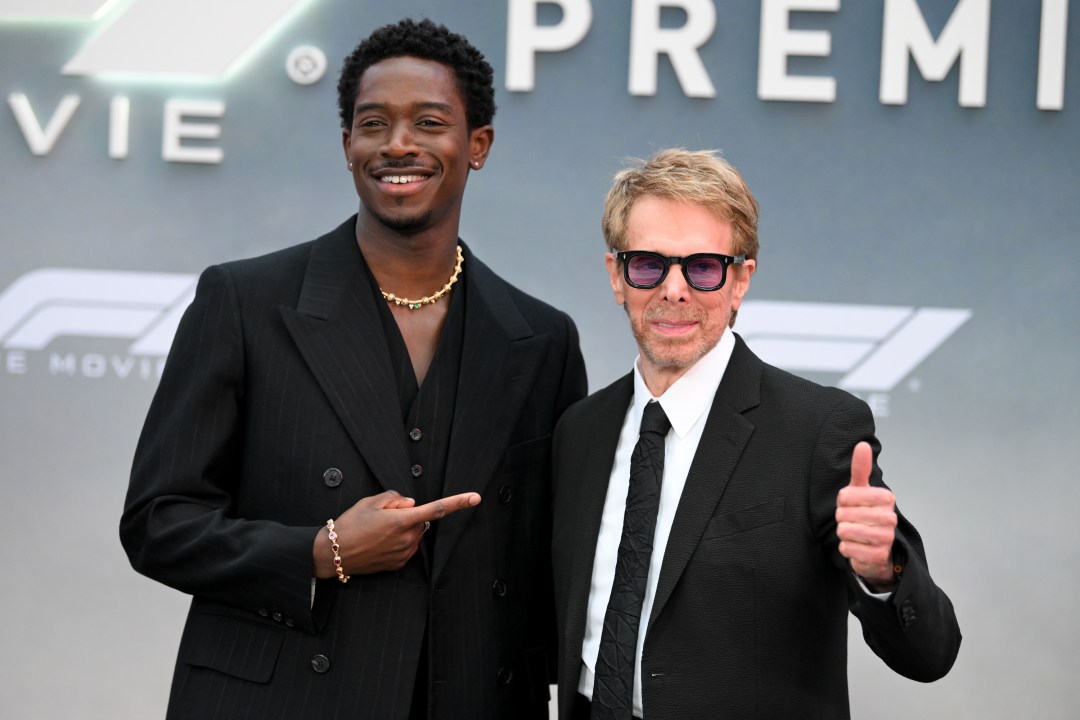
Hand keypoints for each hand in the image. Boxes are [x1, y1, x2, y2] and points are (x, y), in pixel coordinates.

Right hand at [313, 490, 480, 576]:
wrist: (333, 554)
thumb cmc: (349, 525)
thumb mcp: (369, 502)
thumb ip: (395, 498)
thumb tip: (411, 504)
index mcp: (401, 521)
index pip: (436, 509)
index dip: (458, 502)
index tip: (475, 497)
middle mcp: (406, 539)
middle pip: (420, 520)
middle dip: (409, 515)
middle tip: (384, 516)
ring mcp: (403, 554)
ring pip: (414, 534)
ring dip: (404, 529)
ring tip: (377, 532)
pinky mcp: (398, 564)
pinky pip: (407, 547)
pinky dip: (398, 542)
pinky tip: (378, 543)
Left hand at [835, 442, 897, 589]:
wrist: (877, 548)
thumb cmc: (865, 513)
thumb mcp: (861, 490)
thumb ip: (861, 469)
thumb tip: (862, 444)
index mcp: (886, 498)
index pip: (845, 495)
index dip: (842, 501)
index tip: (850, 504)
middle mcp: (890, 517)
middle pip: (843, 514)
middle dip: (841, 518)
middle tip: (852, 520)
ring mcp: (886, 538)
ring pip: (844, 531)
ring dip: (843, 533)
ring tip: (854, 533)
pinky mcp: (878, 556)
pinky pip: (847, 549)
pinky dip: (846, 548)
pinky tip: (857, 546)